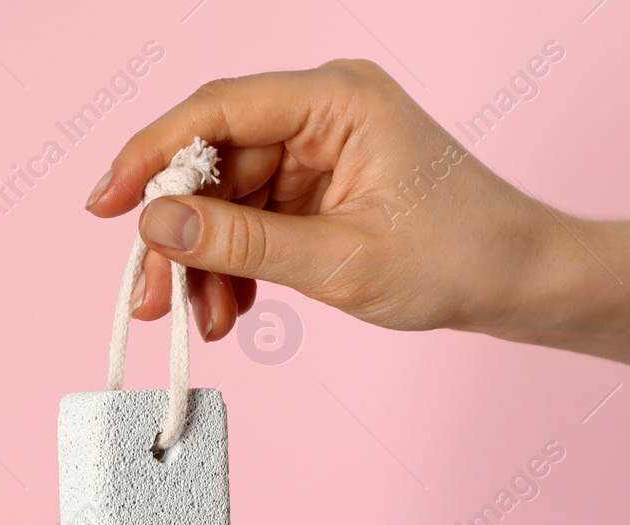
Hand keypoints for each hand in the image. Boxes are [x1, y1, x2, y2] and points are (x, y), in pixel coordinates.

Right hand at [84, 60, 552, 341]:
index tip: (106, 208)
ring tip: (202, 321)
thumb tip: (154, 225)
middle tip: (150, 299)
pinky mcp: (321, 185)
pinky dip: (236, 264)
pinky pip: (253, 219)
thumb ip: (239, 242)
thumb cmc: (458, 258)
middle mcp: (323, 110)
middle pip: (214, 162)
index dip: (150, 157)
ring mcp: (321, 149)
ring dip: (206, 262)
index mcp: (335, 99)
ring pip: (227, 199)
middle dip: (179, 236)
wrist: (523, 283)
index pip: (215, 110)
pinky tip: (231, 308)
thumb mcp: (337, 260)